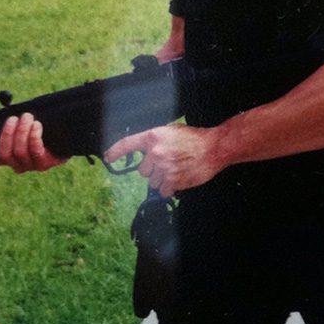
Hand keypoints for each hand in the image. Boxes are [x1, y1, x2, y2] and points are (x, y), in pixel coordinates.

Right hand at [0, 113, 66, 172]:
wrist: (66, 135)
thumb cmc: (38, 128)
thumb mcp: (18, 123)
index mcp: (8, 156)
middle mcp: (17, 164)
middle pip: (4, 154)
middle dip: (7, 134)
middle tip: (14, 117)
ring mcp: (31, 165)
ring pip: (19, 151)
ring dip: (22, 132)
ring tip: (28, 117)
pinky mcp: (46, 163)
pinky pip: (36, 151)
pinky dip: (34, 136)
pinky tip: (37, 125)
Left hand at [104, 124, 222, 197]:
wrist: (214, 148)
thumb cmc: (195, 138)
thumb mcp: (172, 132)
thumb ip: (156, 142)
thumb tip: (145, 152)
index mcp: (154, 137)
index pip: (128, 144)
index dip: (116, 152)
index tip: (109, 158)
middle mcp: (156, 152)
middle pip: (143, 171)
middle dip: (153, 170)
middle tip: (168, 163)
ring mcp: (164, 167)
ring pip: (153, 182)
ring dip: (163, 180)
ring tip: (178, 169)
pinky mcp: (173, 180)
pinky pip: (164, 191)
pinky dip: (171, 188)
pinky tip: (181, 177)